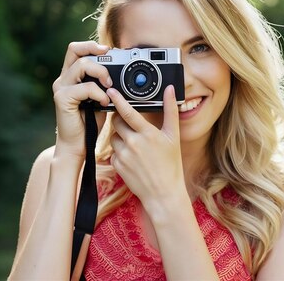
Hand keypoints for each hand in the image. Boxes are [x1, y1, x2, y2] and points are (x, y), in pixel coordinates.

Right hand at [52, 41, 111, 160]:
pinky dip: (99, 93)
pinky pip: (85, 87)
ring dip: (101, 73)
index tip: (109, 49)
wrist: (78, 145)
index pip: (76, 49)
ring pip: (81, 65)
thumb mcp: (100, 97)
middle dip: (96, 53)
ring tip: (110, 87)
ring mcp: (61, 88)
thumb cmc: (89, 122)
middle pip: (75, 50)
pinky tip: (104, 102)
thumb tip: (120, 72)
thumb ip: (104, 83)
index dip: (91, 45)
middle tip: (110, 65)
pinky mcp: (62, 99)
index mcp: (71, 76)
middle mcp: (63, 79)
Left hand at [108, 85, 185, 209]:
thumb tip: (170, 89)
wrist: (163, 193)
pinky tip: (131, 157)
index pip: (127, 112)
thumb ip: (170, 110)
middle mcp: (133, 143)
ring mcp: (123, 155)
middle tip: (131, 125)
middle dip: (120, 120)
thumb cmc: (171, 164)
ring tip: (135, 145)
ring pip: (113, 137)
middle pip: (116, 122)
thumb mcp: (173, 136)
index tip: (110, 90)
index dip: (117, 99)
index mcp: (147, 134)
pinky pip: (112, 151)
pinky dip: (119, 151)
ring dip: (120, 136)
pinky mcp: (117, 165)